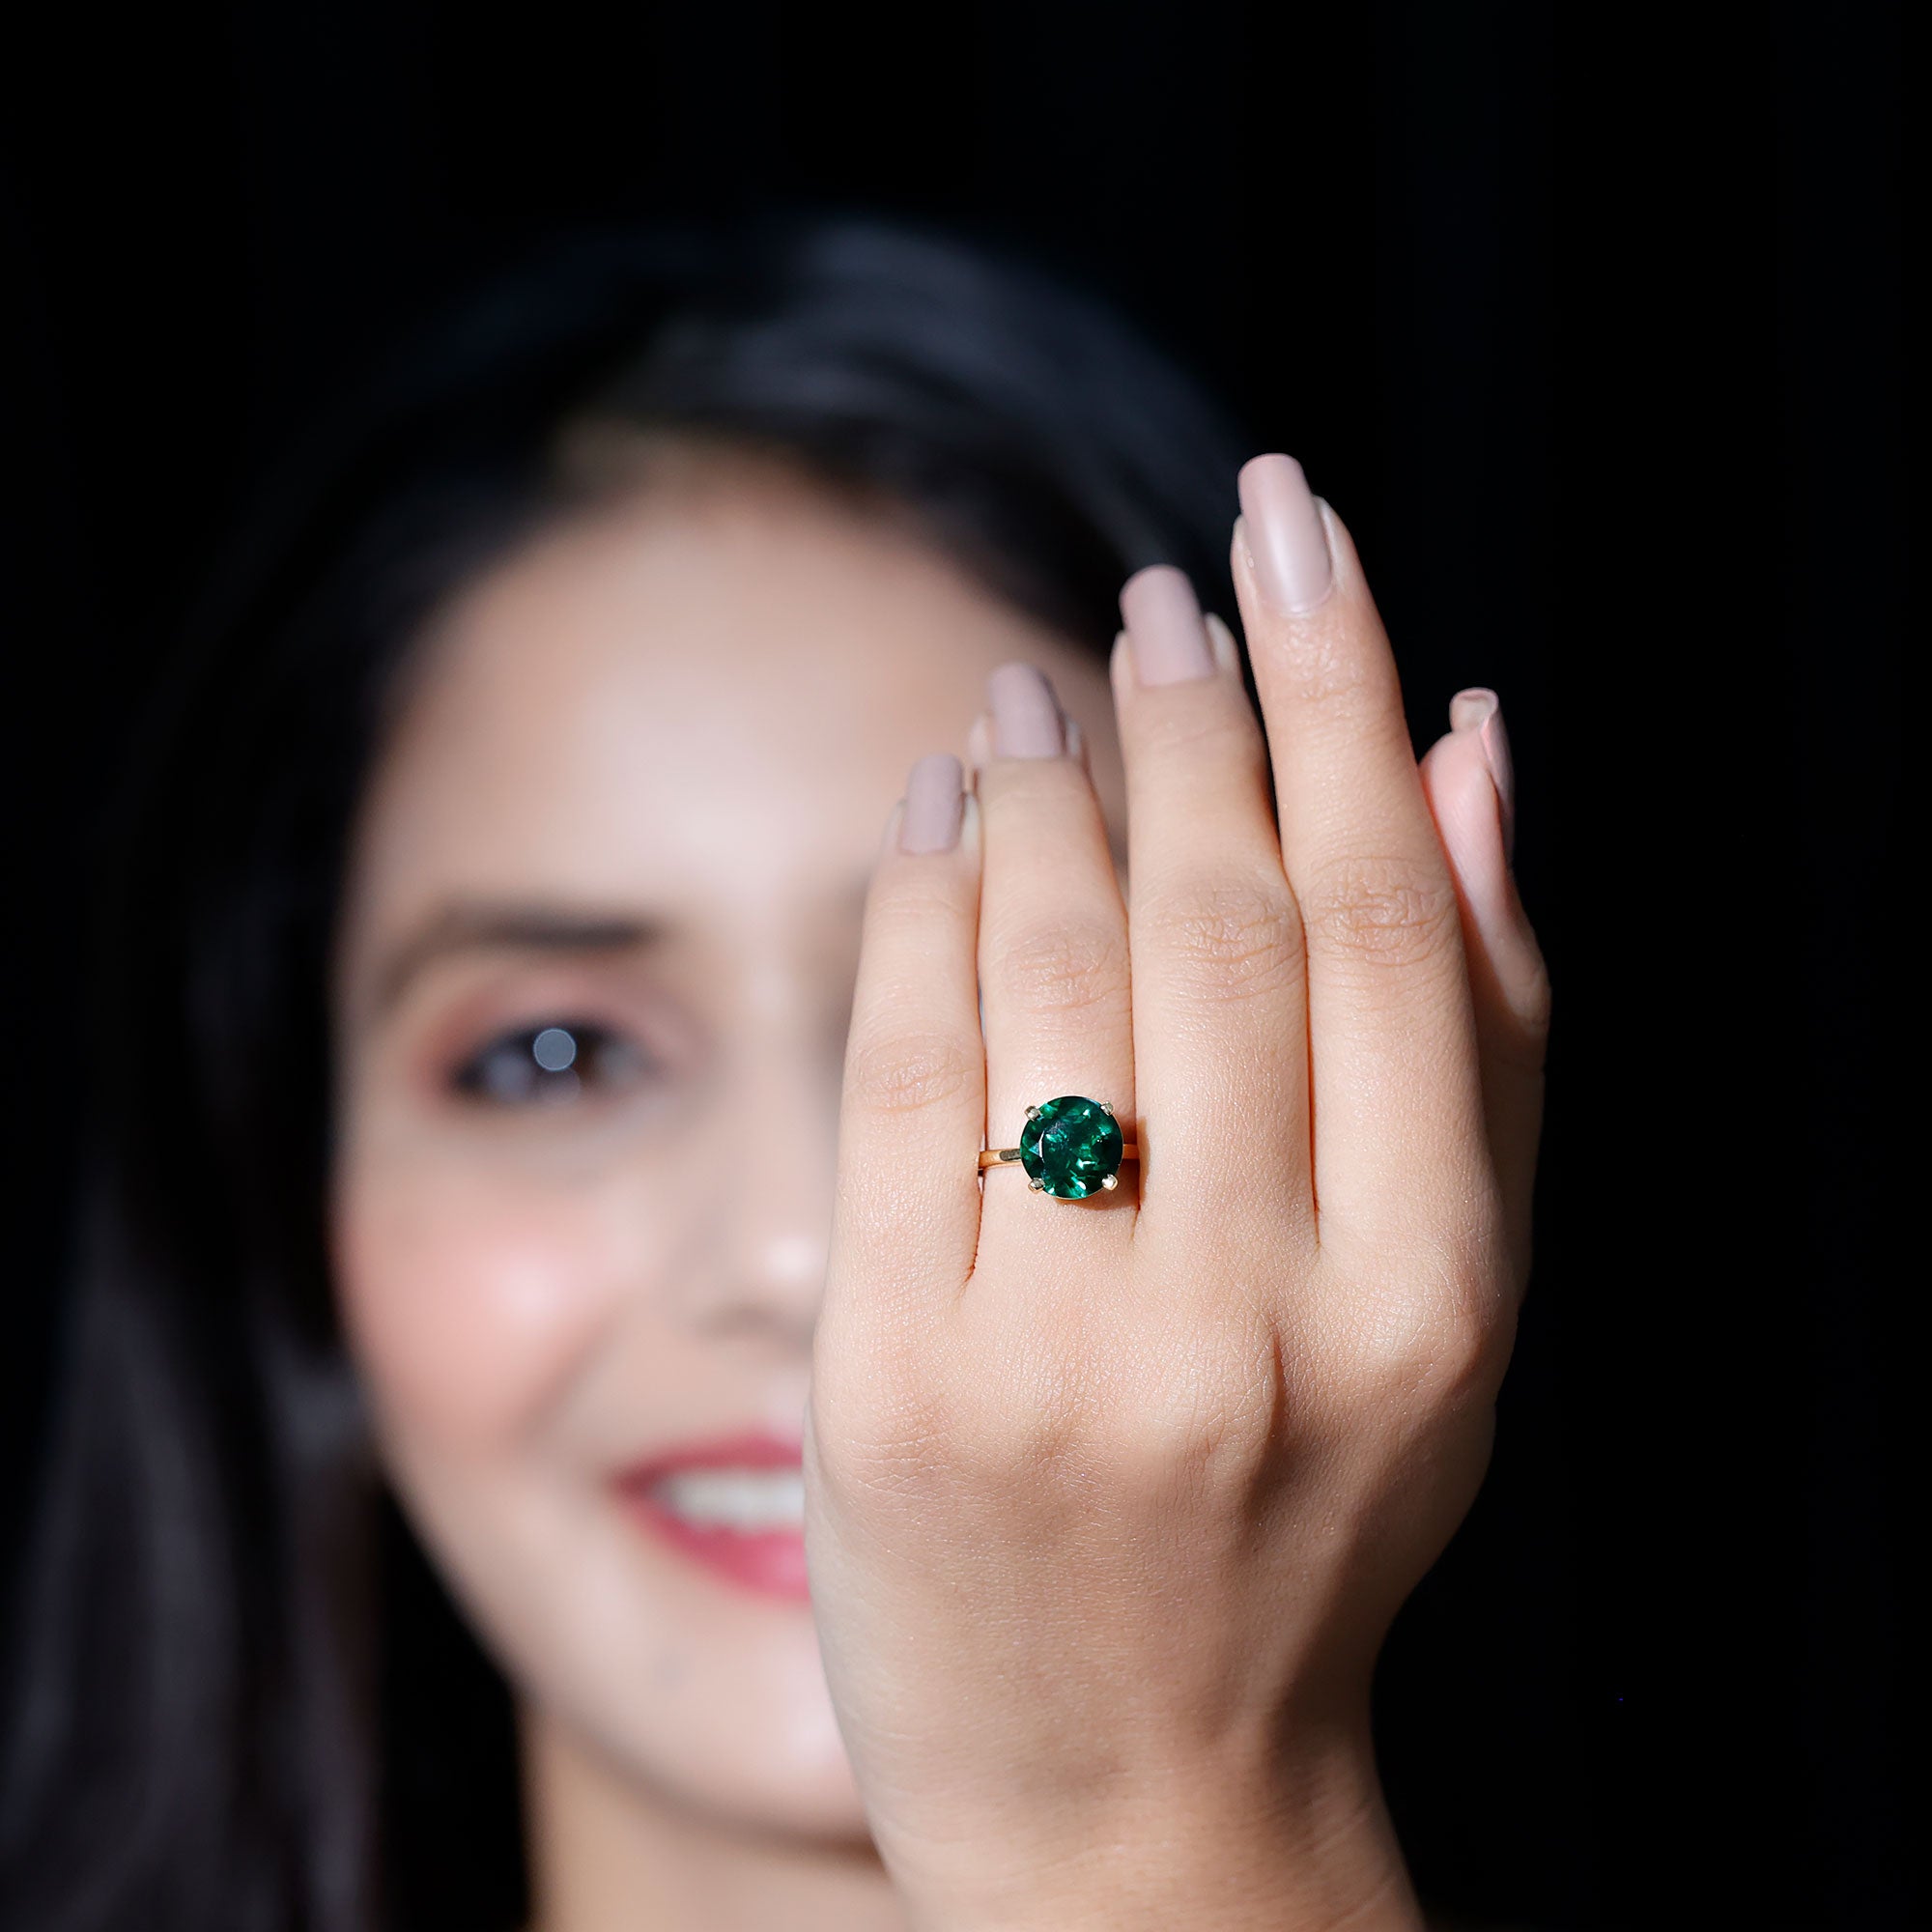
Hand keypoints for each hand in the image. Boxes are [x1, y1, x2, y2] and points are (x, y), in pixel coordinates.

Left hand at [803, 454, 1548, 1930]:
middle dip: (1192, 720)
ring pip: (1050, 981)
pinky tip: (940, 809)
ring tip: (1047, 683)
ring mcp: (1058, 1354)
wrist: (1135, 1792)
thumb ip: (1477, 1032)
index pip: (1380, 920)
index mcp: (1427, 1294)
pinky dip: (917, 912)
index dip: (1335, 695)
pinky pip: (902, 1081)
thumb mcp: (1448, 1309)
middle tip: (1169, 593)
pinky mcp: (893, 1385)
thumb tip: (1472, 750)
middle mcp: (1253, 1316)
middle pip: (1219, 927)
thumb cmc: (1308, 1523)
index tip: (1295, 532)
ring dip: (1047, 792)